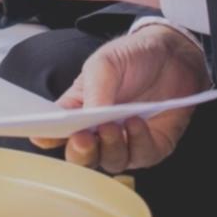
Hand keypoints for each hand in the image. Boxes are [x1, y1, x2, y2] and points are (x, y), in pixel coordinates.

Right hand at [30, 24, 209, 173]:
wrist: (173, 54)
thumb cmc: (133, 57)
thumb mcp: (105, 62)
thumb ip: (94, 90)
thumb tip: (85, 121)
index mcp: (78, 111)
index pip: (56, 132)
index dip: (48, 137)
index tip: (44, 136)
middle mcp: (99, 132)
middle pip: (82, 158)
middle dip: (80, 153)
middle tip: (83, 138)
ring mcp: (125, 142)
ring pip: (111, 162)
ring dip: (110, 147)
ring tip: (113, 125)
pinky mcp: (152, 147)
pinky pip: (142, 156)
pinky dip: (138, 142)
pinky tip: (136, 123)